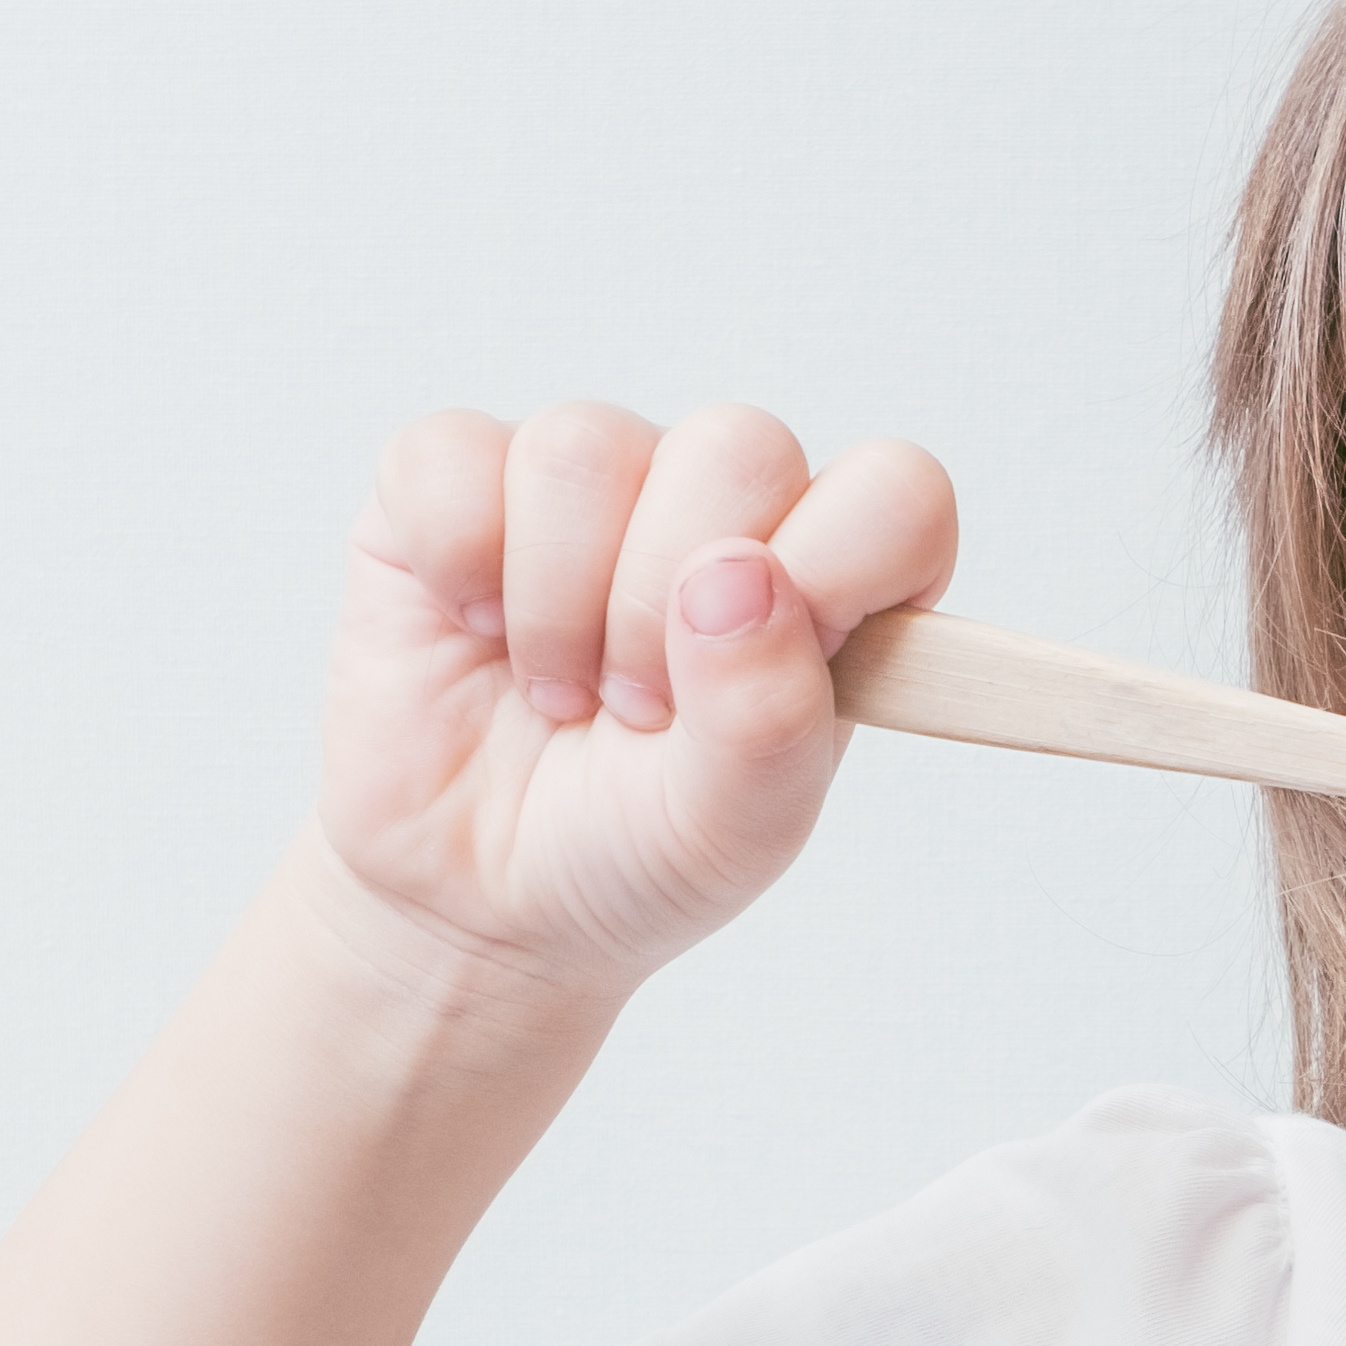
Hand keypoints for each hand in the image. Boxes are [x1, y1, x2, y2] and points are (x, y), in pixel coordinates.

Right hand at [317, 401, 957, 997]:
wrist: (478, 898)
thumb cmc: (631, 848)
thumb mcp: (731, 828)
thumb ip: (768, 715)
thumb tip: (739, 574)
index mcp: (825, 573)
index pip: (894, 493)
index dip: (837, 568)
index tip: (759, 678)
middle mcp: (716, 502)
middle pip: (738, 447)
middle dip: (668, 605)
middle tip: (637, 711)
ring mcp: (590, 481)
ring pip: (586, 447)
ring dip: (558, 601)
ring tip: (558, 689)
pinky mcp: (455, 478)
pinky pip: (452, 455)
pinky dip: (457, 559)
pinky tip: (477, 628)